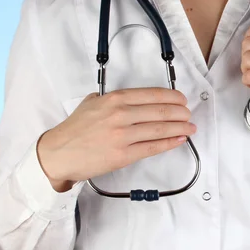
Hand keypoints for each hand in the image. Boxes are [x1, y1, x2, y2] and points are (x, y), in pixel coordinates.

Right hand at [37, 87, 195, 191]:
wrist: (59, 154)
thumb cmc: (75, 130)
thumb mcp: (91, 103)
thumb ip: (111, 98)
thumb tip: (132, 99)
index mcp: (114, 99)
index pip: (152, 95)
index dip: (172, 97)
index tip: (182, 99)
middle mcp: (120, 115)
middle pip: (161, 111)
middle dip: (180, 112)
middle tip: (189, 114)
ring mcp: (123, 136)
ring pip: (160, 129)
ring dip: (180, 128)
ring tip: (190, 127)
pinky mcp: (124, 155)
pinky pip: (153, 147)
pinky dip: (170, 143)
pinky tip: (180, 139)